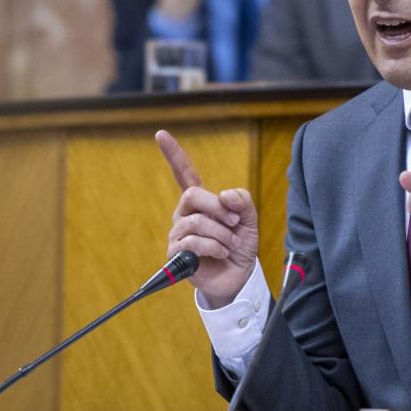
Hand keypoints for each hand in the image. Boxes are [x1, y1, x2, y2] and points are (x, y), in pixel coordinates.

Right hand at [157, 130, 258, 306]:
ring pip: (197, 222)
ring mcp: (178, 233)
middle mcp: (184, 214)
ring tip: (231, 244)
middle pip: (192, 195)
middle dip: (218, 208)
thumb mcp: (249, 219)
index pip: (184, 173)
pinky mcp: (176, 254)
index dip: (173, 154)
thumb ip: (242, 201)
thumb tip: (225, 195)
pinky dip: (215, 247)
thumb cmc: (240, 245)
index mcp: (200, 201)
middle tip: (235, 221)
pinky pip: (194, 242)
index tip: (161, 134)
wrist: (238, 276)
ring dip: (222, 233)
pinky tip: (221, 254)